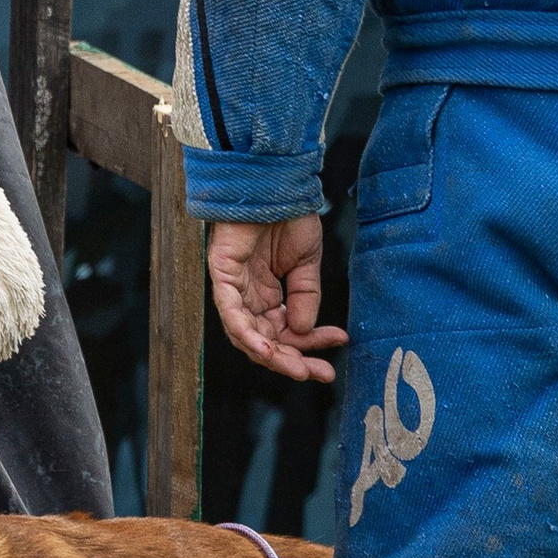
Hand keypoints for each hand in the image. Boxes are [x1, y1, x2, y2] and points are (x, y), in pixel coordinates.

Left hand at [208, 216, 347, 384]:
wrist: (277, 183)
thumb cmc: (287, 215)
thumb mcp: (306, 262)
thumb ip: (306, 296)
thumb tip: (304, 330)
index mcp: (267, 293)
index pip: (284, 331)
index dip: (309, 344)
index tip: (336, 345)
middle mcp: (248, 295)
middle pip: (264, 340)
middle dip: (292, 360)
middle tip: (317, 373)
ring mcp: (233, 286)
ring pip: (245, 334)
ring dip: (272, 354)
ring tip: (297, 367)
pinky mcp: (221, 274)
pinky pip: (230, 311)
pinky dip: (246, 332)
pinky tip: (266, 347)